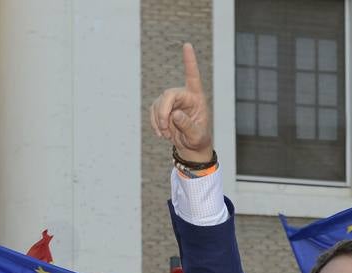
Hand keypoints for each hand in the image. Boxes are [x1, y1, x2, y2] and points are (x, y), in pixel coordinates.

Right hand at [149, 43, 211, 159]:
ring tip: (166, 135)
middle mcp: (184, 96)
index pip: (193, 77)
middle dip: (162, 112)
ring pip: (158, 104)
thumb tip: (175, 114)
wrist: (191, 148)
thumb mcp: (197, 136)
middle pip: (168, 95)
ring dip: (159, 121)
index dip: (189, 61)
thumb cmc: (198, 140)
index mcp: (197, 98)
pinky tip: (162, 133)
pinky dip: (154, 123)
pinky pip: (153, 111)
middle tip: (164, 129)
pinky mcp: (163, 108)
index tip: (187, 45)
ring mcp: (172, 101)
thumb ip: (188, 125)